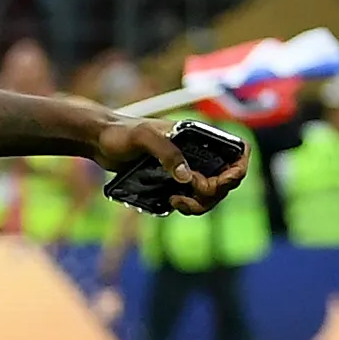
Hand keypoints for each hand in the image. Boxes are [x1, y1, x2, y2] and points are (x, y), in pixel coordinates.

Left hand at [97, 116, 243, 215]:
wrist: (100, 142)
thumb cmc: (120, 133)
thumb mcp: (143, 138)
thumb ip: (166, 153)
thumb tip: (187, 177)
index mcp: (199, 137)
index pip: (238, 151)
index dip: (238, 170)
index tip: (219, 183)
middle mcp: (198, 152)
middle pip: (226, 181)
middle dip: (212, 193)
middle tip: (185, 193)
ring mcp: (188, 168)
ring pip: (211, 194)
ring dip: (200, 204)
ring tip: (175, 201)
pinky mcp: (175, 181)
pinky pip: (193, 199)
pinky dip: (188, 205)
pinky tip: (171, 201)